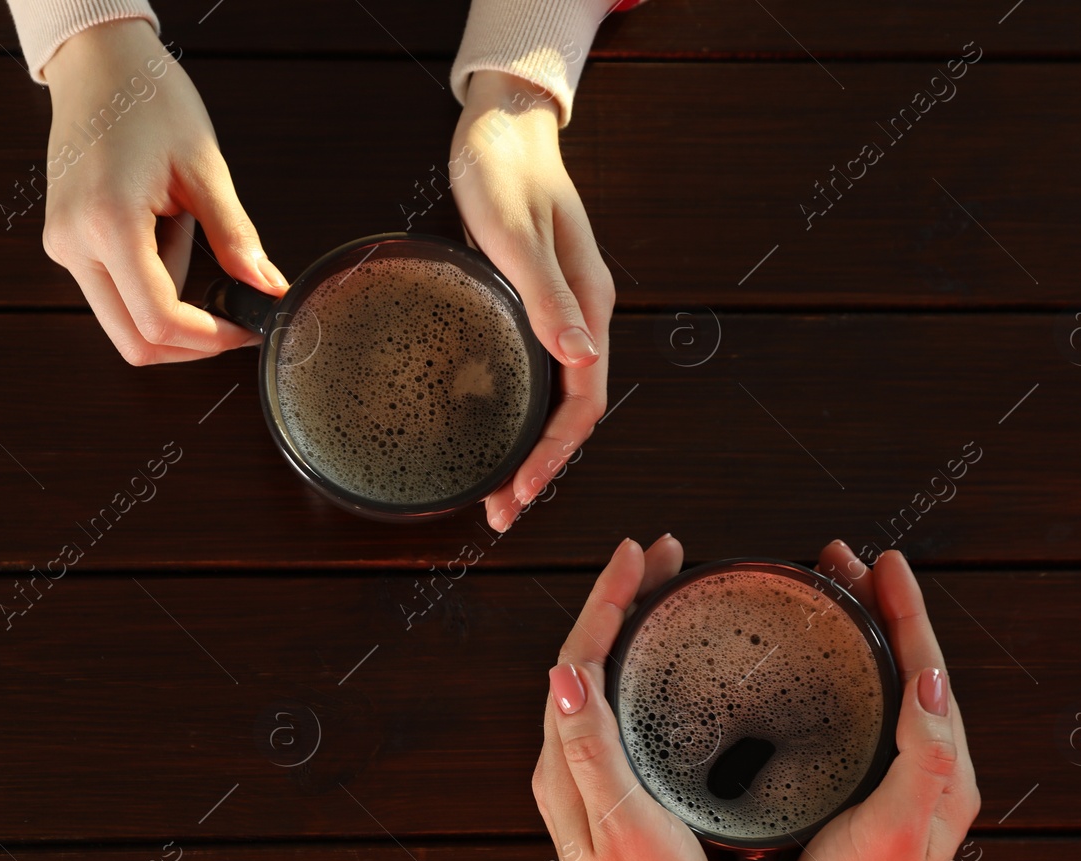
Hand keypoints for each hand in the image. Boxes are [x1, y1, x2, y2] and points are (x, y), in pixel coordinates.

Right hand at [38, 19, 288, 364]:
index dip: (209, 340)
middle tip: (233, 317)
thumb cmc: (148, 99)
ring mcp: (64, 247)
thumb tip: (267, 288)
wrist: (98, 64)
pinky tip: (165, 236)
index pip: (159, 321)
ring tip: (187, 239)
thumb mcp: (204, 167)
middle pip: (134, 341)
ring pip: (122, 324)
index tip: (244, 330)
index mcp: (108, 223)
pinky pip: (113, 293)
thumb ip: (235, 236)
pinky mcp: (66, 243)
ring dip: (170, 311)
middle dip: (190, 343)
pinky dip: (150, 287)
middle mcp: (74, 244)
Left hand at [450, 72, 614, 531]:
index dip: (553, 454)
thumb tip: (581, 357)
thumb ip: (547, 297)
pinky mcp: (532, 307)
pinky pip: (533, 377)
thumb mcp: (517, 233)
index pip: (582, 401)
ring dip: (528, 450)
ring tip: (496, 493)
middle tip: (501, 514)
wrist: (502, 127)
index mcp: (588, 305)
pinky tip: (492, 434)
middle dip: (540, 469)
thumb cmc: (506, 171)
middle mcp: (580, 318)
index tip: (521, 492)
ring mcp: (558, 315)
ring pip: (552, 400)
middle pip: (570, 414)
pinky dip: (515, 416)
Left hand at [534, 534, 718, 860]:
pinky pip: (624, 706)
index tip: (639, 551)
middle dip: (622, 599)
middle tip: (664, 556)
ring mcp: (592, 777)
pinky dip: (644, 667)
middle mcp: (568, 761)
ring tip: (668, 589)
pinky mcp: (618, 792)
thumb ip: (592, 747)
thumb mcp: (624, 822)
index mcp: (565, 760)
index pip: (579, 654)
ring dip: (632, 627)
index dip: (608, 597)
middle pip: (588, 655)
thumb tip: (563, 672)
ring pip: (606, 677)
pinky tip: (673, 665)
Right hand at [758, 543, 981, 860]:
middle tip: (839, 562)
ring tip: (821, 595)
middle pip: (904, 670)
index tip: (882, 561)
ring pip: (874, 689)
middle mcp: (919, 774)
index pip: (929, 671)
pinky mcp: (845, 800)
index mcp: (942, 774)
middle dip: (877, 610)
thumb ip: (922, 754)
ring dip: (853, 636)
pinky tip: (797, 671)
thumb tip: (932, 676)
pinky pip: (845, 719)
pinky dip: (827, 678)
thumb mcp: (895, 828)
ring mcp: (882, 786)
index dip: (906, 610)